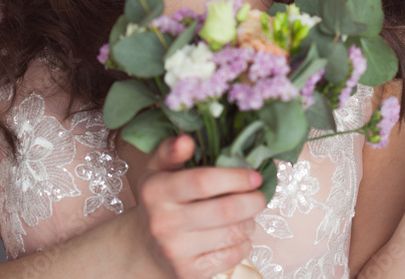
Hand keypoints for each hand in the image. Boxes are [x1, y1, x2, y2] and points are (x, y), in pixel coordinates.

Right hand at [136, 134, 266, 278]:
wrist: (143, 248)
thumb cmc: (159, 201)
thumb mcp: (158, 171)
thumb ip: (171, 151)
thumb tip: (187, 139)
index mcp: (156, 191)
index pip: (203, 181)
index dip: (235, 177)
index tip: (256, 176)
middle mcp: (163, 222)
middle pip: (225, 211)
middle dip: (252, 202)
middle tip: (260, 196)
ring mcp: (175, 251)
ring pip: (232, 234)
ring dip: (249, 222)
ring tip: (247, 214)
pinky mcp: (189, 273)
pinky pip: (232, 256)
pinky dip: (244, 243)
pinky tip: (237, 235)